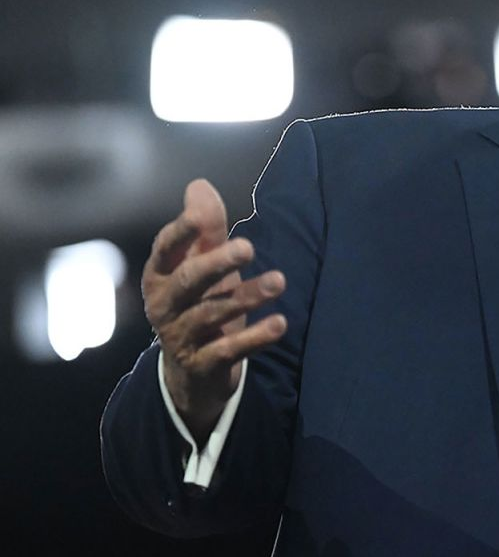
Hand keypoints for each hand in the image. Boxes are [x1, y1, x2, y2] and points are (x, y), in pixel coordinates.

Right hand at [143, 179, 286, 445]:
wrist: (192, 372)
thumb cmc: (199, 303)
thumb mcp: (202, 266)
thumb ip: (205, 229)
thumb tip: (199, 185)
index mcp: (160, 275)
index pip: (166, 249)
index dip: (182, 233)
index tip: (200, 217)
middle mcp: (164, 305)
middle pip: (188, 281)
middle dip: (216, 264)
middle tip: (248, 247)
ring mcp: (180, 337)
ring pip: (212, 313)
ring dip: (247, 296)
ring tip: (279, 281)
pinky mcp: (203, 364)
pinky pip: (229, 350)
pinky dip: (255, 337)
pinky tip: (280, 323)